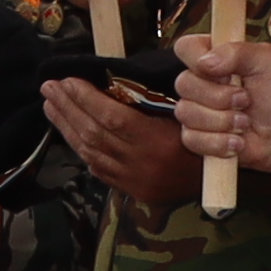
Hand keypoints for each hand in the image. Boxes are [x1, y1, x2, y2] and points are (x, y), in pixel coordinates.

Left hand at [44, 75, 199, 208]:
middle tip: (49, 88)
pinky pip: (99, 169)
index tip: (67, 80)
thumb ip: (151, 99)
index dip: (86, 98)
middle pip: (95, 134)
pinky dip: (82, 149)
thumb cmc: (207, 134)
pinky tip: (70, 132)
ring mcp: (135, 181)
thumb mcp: (185, 111)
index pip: (113, 118)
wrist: (220, 177)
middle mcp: (143, 165)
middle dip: (68, 109)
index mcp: (159, 142)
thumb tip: (111, 78)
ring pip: (91, 153)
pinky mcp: (132, 191)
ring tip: (51, 105)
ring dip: (67, 127)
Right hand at [171, 37, 270, 189]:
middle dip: (220, 97)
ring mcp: (194, 109)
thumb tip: (206, 62)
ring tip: (244, 122)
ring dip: (223, 122)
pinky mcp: (194, 136)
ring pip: (187, 113)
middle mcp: (199, 81)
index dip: (198, 60)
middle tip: (245, 100)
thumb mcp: (266, 62)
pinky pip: (191, 139)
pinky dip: (219, 142)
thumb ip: (238, 52)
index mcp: (212, 56)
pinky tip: (237, 140)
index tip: (224, 73)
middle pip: (183, 83)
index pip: (185, 47)